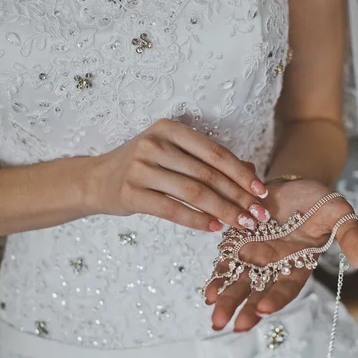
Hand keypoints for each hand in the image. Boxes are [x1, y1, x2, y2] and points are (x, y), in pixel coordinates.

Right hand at [86, 119, 269, 230]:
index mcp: (169, 128)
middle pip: (207, 174)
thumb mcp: (172, 153)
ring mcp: (140, 168)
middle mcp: (154, 143)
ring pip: (192, 192)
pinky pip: (171, 209)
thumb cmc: (143, 166)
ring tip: (242, 224)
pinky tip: (214, 228)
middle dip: (237, 197)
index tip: (261, 192)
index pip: (214, 152)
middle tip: (258, 215)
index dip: (241, 173)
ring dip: (223, 211)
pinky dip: (196, 220)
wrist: (96, 179)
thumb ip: (208, 161)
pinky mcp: (130, 193)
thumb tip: (251, 172)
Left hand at [204, 178, 357, 331]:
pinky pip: (226, 263)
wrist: (293, 182)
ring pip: (239, 282)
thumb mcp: (339, 213)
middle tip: (232, 324)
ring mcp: (255, 256)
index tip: (262, 308)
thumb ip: (351, 236)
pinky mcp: (238, 243)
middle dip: (244, 308)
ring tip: (215, 315)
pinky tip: (208, 292)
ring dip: (227, 299)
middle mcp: (275, 265)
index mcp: (299, 264)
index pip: (287, 286)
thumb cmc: (319, 200)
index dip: (275, 298)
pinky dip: (217, 277)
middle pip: (258, 291)